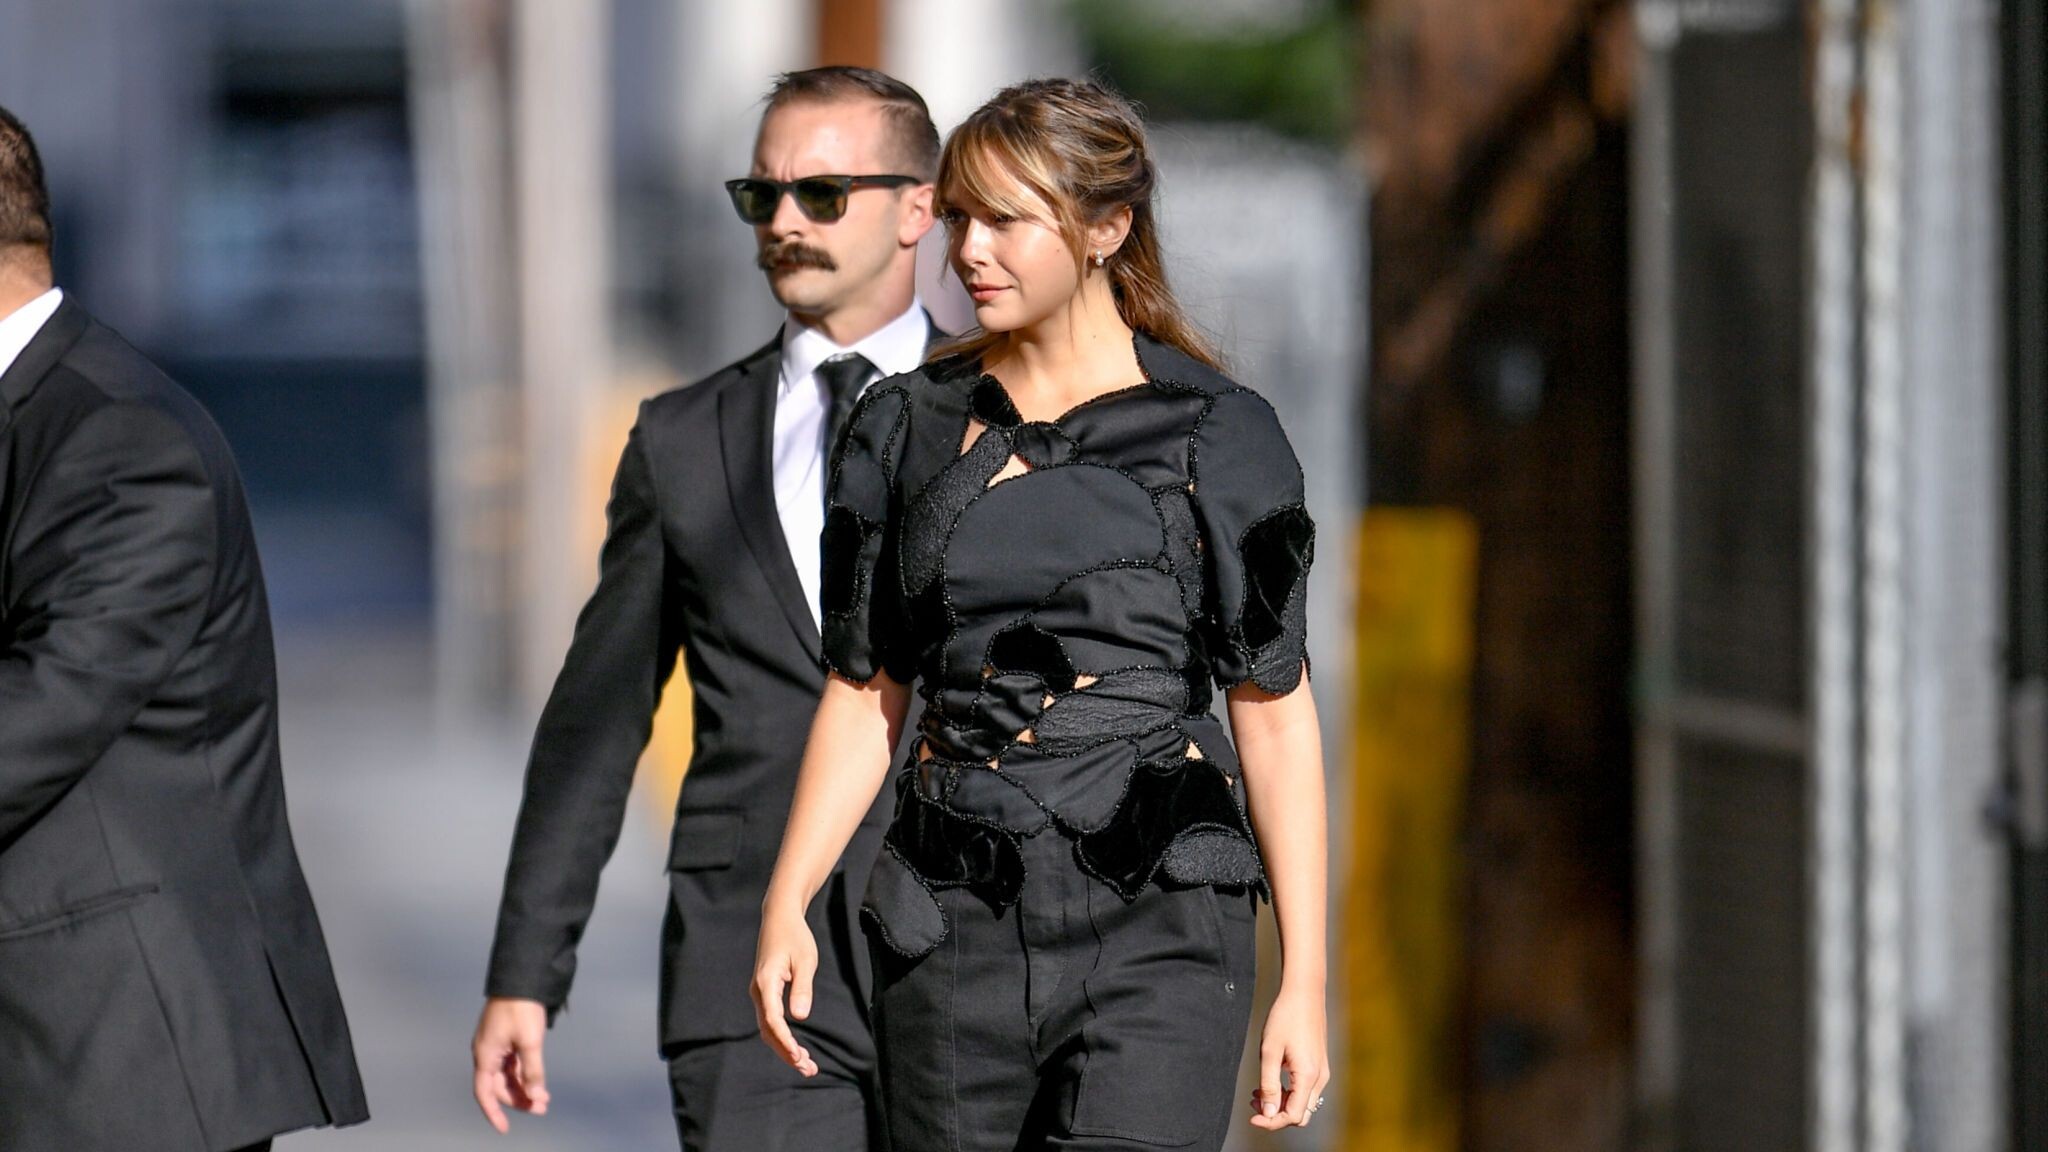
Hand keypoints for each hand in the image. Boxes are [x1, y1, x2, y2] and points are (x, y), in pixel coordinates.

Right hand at [472, 997, 550, 1132]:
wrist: (521, 977)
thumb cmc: (521, 1007)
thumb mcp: (530, 1041)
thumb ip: (532, 1070)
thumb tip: (536, 1095)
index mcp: (485, 1055)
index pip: (484, 1092)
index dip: (494, 1112)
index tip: (504, 1128)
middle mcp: (486, 1052)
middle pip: (498, 1086)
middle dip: (518, 1100)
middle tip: (540, 1109)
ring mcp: (496, 1046)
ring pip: (507, 1076)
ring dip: (524, 1088)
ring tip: (543, 1100)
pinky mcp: (505, 1039)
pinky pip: (512, 1064)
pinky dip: (524, 1074)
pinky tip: (538, 1082)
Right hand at [752, 897, 819, 1076]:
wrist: (779, 918)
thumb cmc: (795, 937)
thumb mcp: (806, 960)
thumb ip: (803, 988)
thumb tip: (800, 1017)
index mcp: (766, 982)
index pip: (773, 1019)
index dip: (785, 1040)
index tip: (798, 1056)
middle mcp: (758, 990)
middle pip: (769, 1030)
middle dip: (787, 1053)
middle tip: (809, 1070)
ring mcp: (760, 993)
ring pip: (769, 1029)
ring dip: (785, 1049)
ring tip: (808, 1066)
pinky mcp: (766, 993)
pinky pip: (771, 1021)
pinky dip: (783, 1038)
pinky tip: (798, 1049)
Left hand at [1249, 983, 1328, 1129]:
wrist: (1304, 993)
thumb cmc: (1285, 1018)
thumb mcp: (1269, 1052)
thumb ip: (1268, 1085)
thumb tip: (1267, 1113)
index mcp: (1308, 1076)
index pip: (1292, 1116)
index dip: (1271, 1122)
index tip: (1251, 1117)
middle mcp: (1320, 1078)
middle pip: (1300, 1114)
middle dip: (1275, 1114)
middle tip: (1253, 1102)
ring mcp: (1321, 1072)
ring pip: (1302, 1103)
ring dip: (1280, 1103)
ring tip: (1256, 1092)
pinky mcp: (1318, 1065)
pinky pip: (1305, 1090)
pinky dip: (1287, 1093)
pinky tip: (1268, 1082)